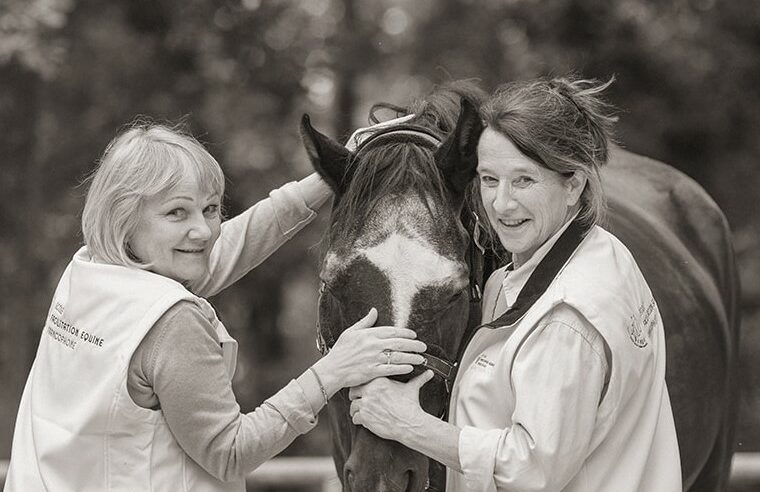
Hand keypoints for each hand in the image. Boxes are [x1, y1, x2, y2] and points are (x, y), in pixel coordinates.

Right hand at [312, 308, 426, 395]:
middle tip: (423, 346)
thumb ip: (365, 322)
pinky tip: (410, 368)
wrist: (332, 369)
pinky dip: (402, 368)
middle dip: (414, 345)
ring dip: (412, 357)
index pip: (392, 331)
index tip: (414, 335)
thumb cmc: (340, 351)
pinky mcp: (372, 371)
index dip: (405, 333)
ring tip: (421, 358)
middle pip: (398, 343)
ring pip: (398, 356)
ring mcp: (373, 359)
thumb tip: (374, 311)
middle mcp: (372, 345)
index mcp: (368, 334)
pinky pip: (391, 369)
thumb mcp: (350, 332)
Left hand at [348, 370, 433, 441]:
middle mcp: (370, 391)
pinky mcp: (365, 417)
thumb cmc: (411, 406)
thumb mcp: (413, 388)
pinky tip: (365, 421)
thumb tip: (429, 372)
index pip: (361, 380)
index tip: (363, 390)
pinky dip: (358, 420)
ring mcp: (366, 404)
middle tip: (359, 402)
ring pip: (352, 406)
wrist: (410, 423)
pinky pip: (355, 418)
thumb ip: (418, 379)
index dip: (361, 386)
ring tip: (362, 413)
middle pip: (353, 392)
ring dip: (356, 410)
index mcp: (379, 380)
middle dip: (355, 397)